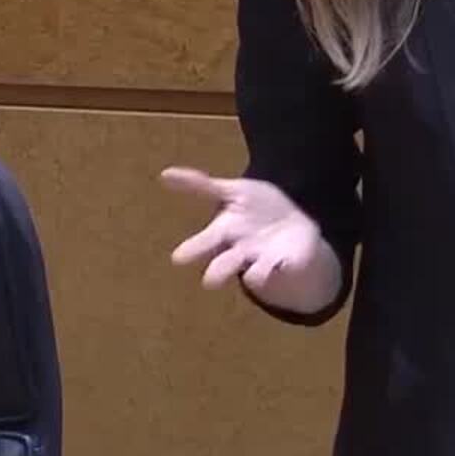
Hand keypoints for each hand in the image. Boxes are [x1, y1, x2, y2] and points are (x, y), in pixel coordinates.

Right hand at [162, 166, 330, 299]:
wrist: (291, 227)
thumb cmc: (254, 210)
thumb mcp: (232, 191)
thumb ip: (200, 186)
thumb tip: (163, 174)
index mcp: (225, 233)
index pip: (205, 242)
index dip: (193, 250)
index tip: (178, 258)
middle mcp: (241, 252)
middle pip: (226, 264)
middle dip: (218, 271)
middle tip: (209, 281)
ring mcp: (265, 259)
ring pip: (257, 272)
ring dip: (255, 274)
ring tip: (252, 276)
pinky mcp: (290, 262)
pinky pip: (290, 266)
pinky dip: (288, 266)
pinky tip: (286, 264)